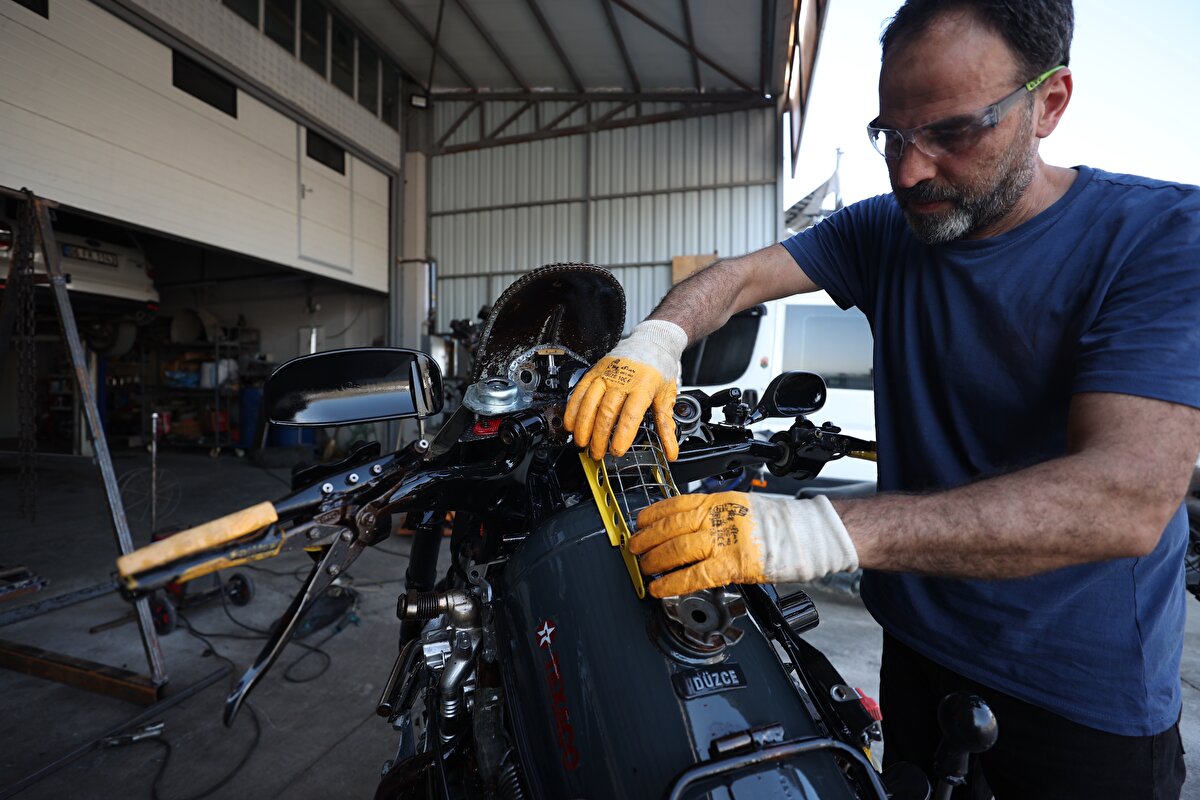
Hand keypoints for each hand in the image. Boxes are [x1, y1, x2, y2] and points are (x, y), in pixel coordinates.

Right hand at [564, 320, 687, 459]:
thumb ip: (667, 426)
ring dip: (583, 425)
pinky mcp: (595, 371)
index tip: (617, 450)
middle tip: (597, 453)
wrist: (652, 340)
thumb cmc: (659, 368)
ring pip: (590, 402)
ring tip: (582, 442)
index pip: (631, 413)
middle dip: (599, 436)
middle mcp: (623, 379)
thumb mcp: (667, 396)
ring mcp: (607, 374)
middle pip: (607, 411)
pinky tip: (571, 423)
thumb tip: (671, 452)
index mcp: (644, 386)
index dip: (622, 434)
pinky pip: (580, 391)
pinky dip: (573, 409)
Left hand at [629, 491, 858, 597]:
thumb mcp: (742, 507)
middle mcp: (719, 516)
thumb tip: (689, 527)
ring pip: (678, 549)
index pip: (676, 504)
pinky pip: (696, 575)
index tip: (640, 522)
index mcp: (720, 500)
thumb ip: (716, 515)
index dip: (653, 514)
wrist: (810, 533)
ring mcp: (726, 539)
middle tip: (635, 549)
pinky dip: (674, 582)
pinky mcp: (734, 564)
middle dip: (647, 539)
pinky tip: (661, 588)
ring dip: (655, 561)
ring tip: (645, 569)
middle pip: (672, 527)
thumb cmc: (781, 523)